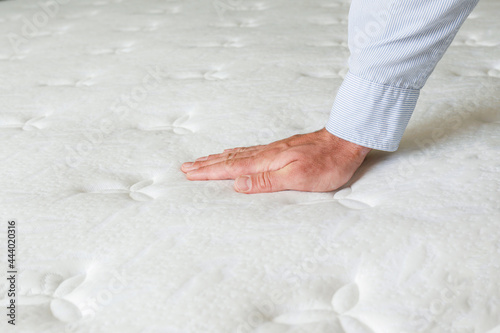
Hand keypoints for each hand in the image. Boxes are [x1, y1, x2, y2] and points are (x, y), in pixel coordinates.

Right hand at [181, 128, 370, 193]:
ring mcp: (273, 150)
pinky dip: (235, 152)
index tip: (189, 174)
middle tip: (185, 166)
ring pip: (237, 154)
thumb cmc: (326, 163)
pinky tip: (234, 152)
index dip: (208, 172)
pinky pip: (249, 150)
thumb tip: (237, 184)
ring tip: (202, 159)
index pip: (230, 168)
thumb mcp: (297, 178)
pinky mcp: (281, 149)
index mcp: (266, 162)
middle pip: (229, 159)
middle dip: (206, 164)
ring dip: (217, 158)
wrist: (346, 140)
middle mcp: (265, 154)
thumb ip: (266, 181)